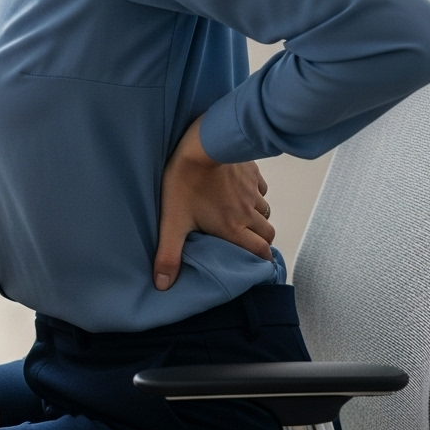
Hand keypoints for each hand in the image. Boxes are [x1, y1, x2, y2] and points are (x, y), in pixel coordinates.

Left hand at [153, 115, 273, 290]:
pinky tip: (239, 188)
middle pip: (267, 233)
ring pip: (264, 210)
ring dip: (257, 215)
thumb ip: (169, 253)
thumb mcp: (173, 220)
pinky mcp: (252, 171)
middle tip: (245, 238)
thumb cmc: (185, 182)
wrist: (202, 144)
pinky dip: (255, 192)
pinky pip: (261, 187)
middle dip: (260, 239)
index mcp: (233, 228)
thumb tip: (163, 285)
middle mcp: (248, 212)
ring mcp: (253, 191)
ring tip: (240, 214)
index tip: (254, 263)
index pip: (260, 252)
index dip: (260, 260)